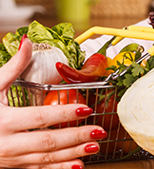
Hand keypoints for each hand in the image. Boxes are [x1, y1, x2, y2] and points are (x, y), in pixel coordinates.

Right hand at [0, 37, 105, 168]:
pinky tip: (77, 165)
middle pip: (47, 140)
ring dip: (72, 153)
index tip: (85, 109)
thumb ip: (12, 67)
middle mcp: (7, 142)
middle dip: (75, 136)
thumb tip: (28, 43)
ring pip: (46, 158)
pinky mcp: (14, 166)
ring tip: (94, 145)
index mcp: (3, 120)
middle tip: (98, 130)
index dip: (63, 113)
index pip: (39, 117)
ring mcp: (11, 158)